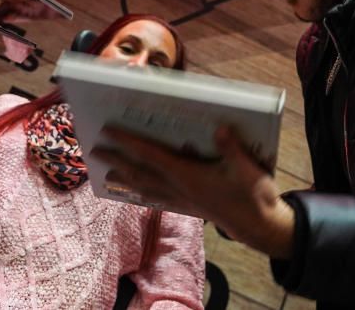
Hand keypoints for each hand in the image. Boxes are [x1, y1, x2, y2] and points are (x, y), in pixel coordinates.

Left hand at [93, 126, 295, 257]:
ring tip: (107, 174)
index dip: (129, 142)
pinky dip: (143, 193)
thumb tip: (220, 128)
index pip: (151, 155)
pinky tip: (137, 193)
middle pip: (140, 172)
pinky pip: (158, 198)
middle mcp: (179, 188)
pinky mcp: (188, 207)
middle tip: (94, 150)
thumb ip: (232, 148)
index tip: (110, 131)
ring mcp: (182, 200)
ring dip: (125, 179)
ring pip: (146, 188)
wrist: (260, 226)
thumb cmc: (254, 195)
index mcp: (188, 176)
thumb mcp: (247, 168)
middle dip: (117, 160)